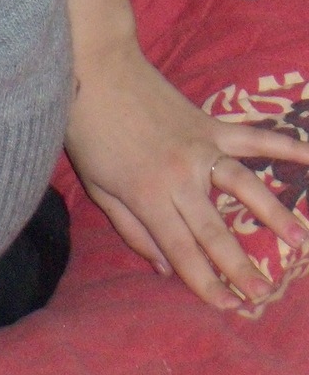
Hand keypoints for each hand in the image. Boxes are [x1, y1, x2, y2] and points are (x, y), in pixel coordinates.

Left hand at [66, 38, 308, 308]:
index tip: (229, 307)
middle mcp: (181, 177)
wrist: (94, 66)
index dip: (206, 284)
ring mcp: (200, 148)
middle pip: (215, 230)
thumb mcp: (97, 186)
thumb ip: (132, 229)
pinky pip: (251, 137)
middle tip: (264, 294)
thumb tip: (164, 268)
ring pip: (244, 186)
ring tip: (299, 240)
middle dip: (240, 267)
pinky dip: (283, 144)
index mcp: (149, 197)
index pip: (183, 252)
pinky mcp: (209, 123)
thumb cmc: (87, 129)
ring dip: (273, 214)